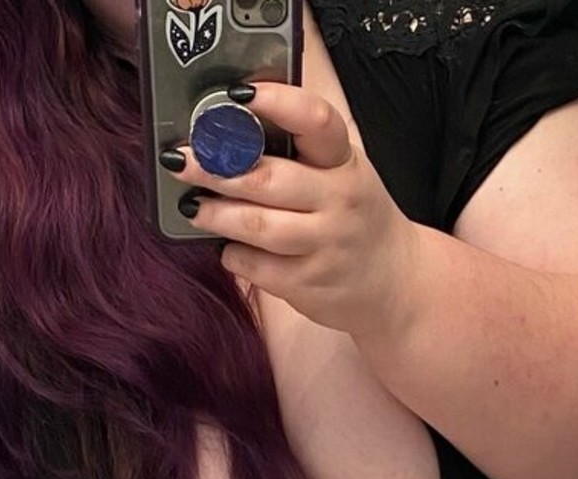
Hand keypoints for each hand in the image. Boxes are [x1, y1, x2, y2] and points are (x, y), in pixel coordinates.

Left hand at [166, 82, 416, 336]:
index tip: (236, 94)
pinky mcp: (308, 284)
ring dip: (216, 215)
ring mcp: (325, 245)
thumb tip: (228, 134)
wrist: (395, 283)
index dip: (276, 102)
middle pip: (269, 178)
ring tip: (192, 206)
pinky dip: (233, 255)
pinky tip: (227, 247)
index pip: (315, 121)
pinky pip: (257, 267)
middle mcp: (339, 200)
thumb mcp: (341, 175)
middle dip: (217, 167)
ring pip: (258, 226)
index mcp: (345, 162)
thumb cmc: (354, 219)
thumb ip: (300, 154)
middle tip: (182, 160)